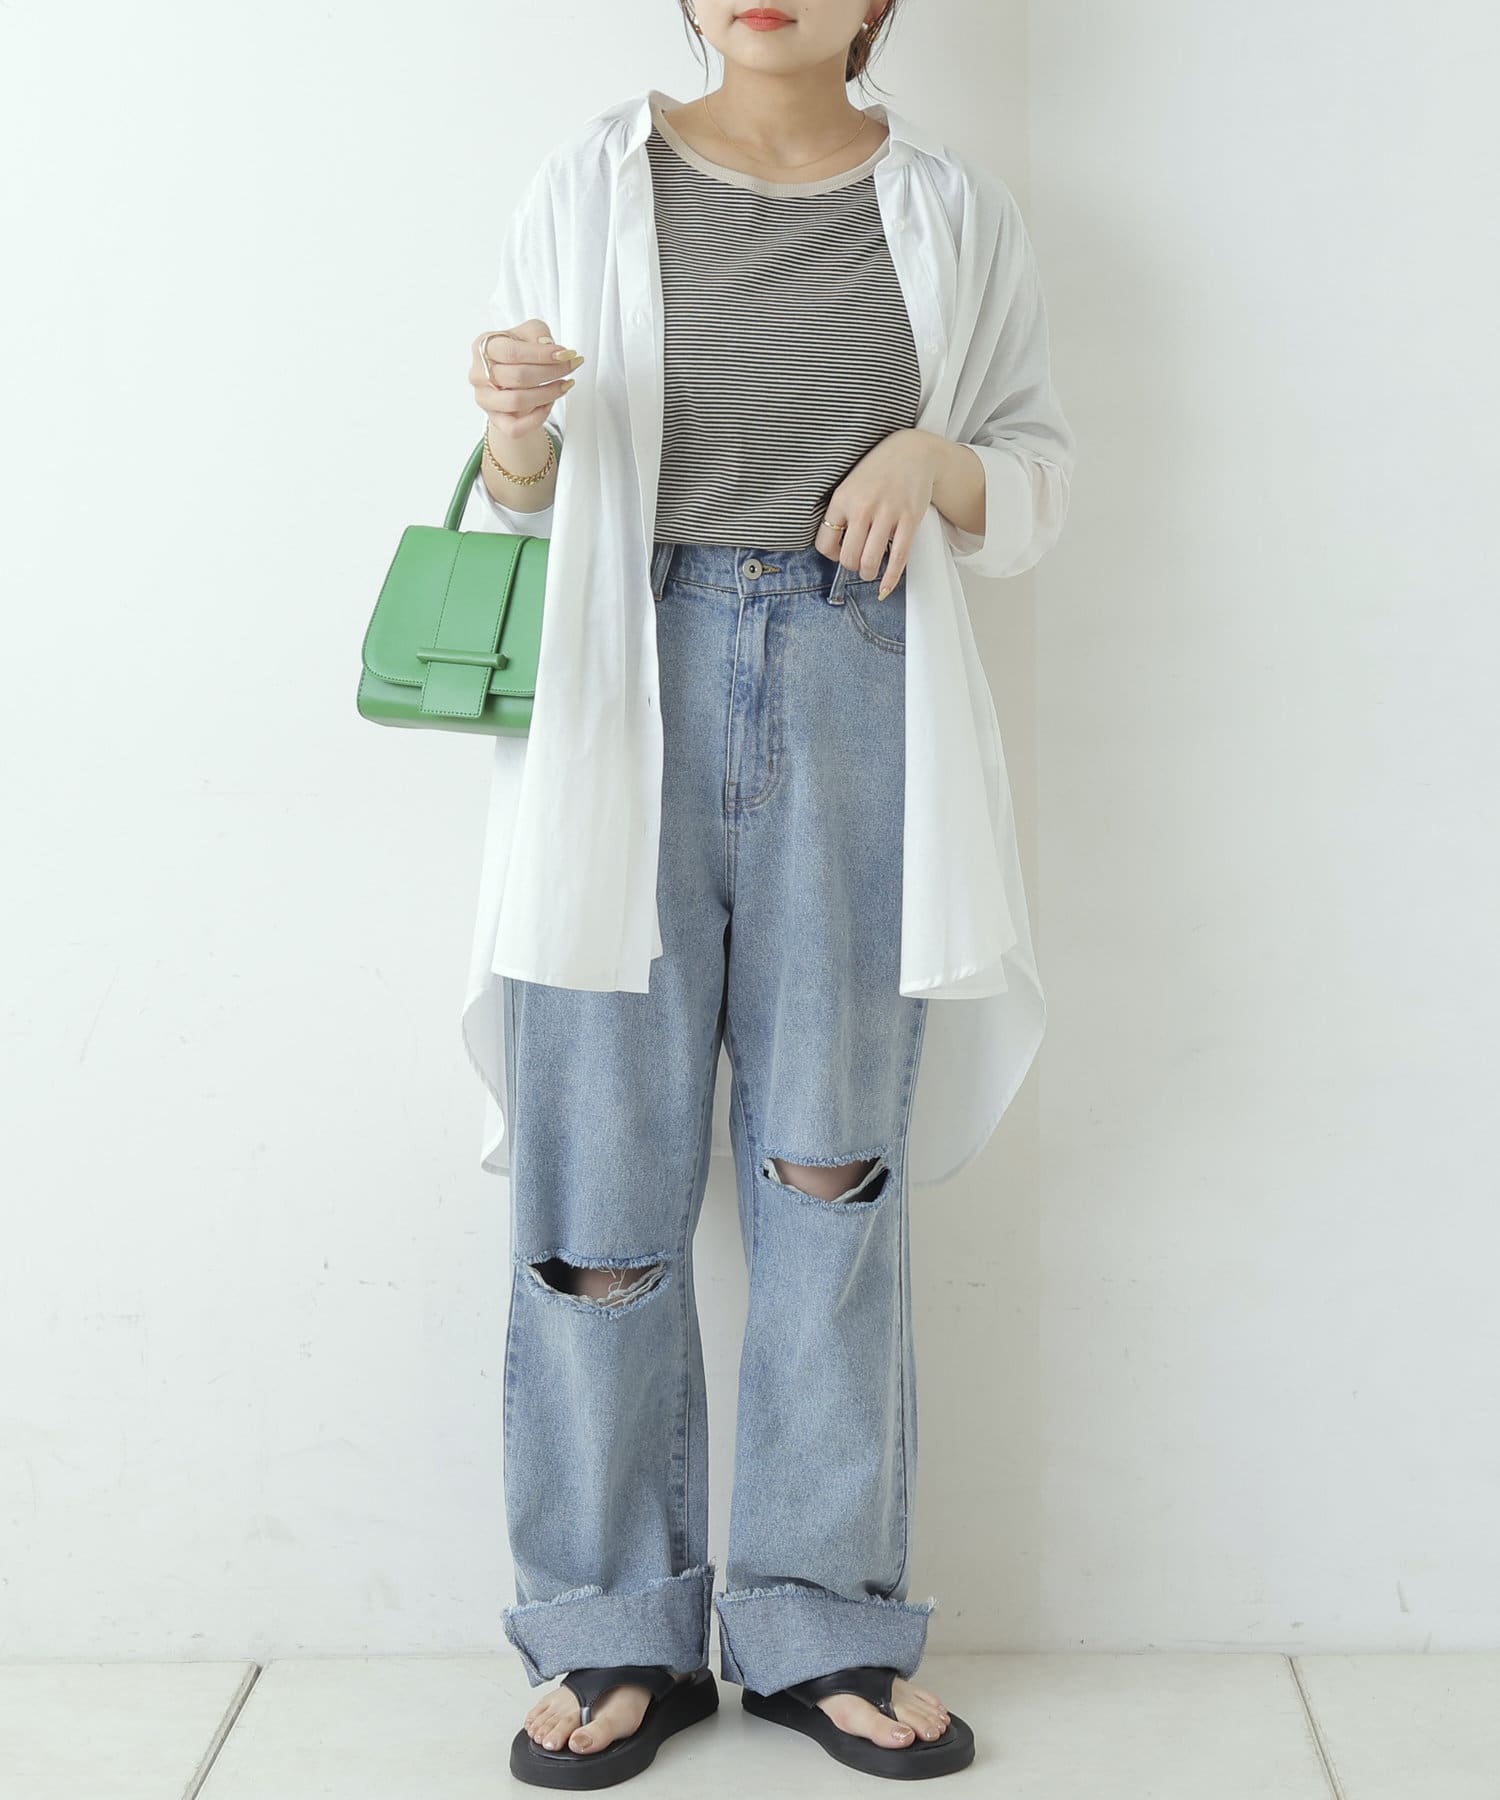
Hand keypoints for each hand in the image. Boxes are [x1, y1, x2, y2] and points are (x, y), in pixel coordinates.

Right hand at [470, 320, 583, 437]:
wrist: (509, 379)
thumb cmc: (518, 354)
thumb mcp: (527, 333)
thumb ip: (536, 332)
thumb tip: (547, 345)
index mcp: (483, 346)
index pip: (511, 352)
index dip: (541, 354)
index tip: (565, 354)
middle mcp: (479, 373)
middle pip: (518, 376)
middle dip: (551, 372)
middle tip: (571, 367)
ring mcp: (485, 398)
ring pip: (518, 401)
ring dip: (548, 393)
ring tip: (564, 385)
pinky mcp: (494, 419)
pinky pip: (515, 427)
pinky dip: (537, 418)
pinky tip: (549, 404)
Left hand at [815, 429, 936, 597]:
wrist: (911, 451)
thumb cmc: (878, 472)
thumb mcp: (850, 486)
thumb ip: (841, 513)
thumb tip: (835, 548)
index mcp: (842, 500)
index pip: (825, 543)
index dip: (831, 555)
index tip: (839, 553)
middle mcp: (862, 507)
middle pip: (848, 557)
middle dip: (853, 567)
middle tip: (858, 564)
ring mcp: (887, 513)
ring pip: (871, 561)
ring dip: (869, 573)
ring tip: (870, 570)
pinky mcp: (910, 518)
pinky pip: (899, 557)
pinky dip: (891, 578)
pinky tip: (886, 586)